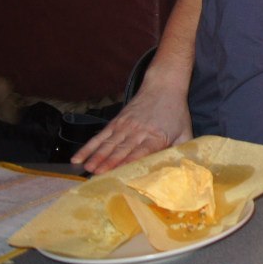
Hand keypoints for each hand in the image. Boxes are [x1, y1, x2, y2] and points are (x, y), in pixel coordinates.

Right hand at [71, 85, 191, 173]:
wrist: (164, 86)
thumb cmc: (175, 113)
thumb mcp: (185, 131)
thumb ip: (182, 150)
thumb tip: (183, 168)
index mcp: (157, 136)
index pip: (142, 151)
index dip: (129, 162)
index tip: (119, 174)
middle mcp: (139, 131)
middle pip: (122, 149)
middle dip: (109, 164)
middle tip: (97, 176)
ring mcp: (125, 126)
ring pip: (108, 144)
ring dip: (97, 157)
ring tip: (87, 169)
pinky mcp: (116, 122)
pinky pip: (100, 136)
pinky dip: (88, 147)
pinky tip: (77, 158)